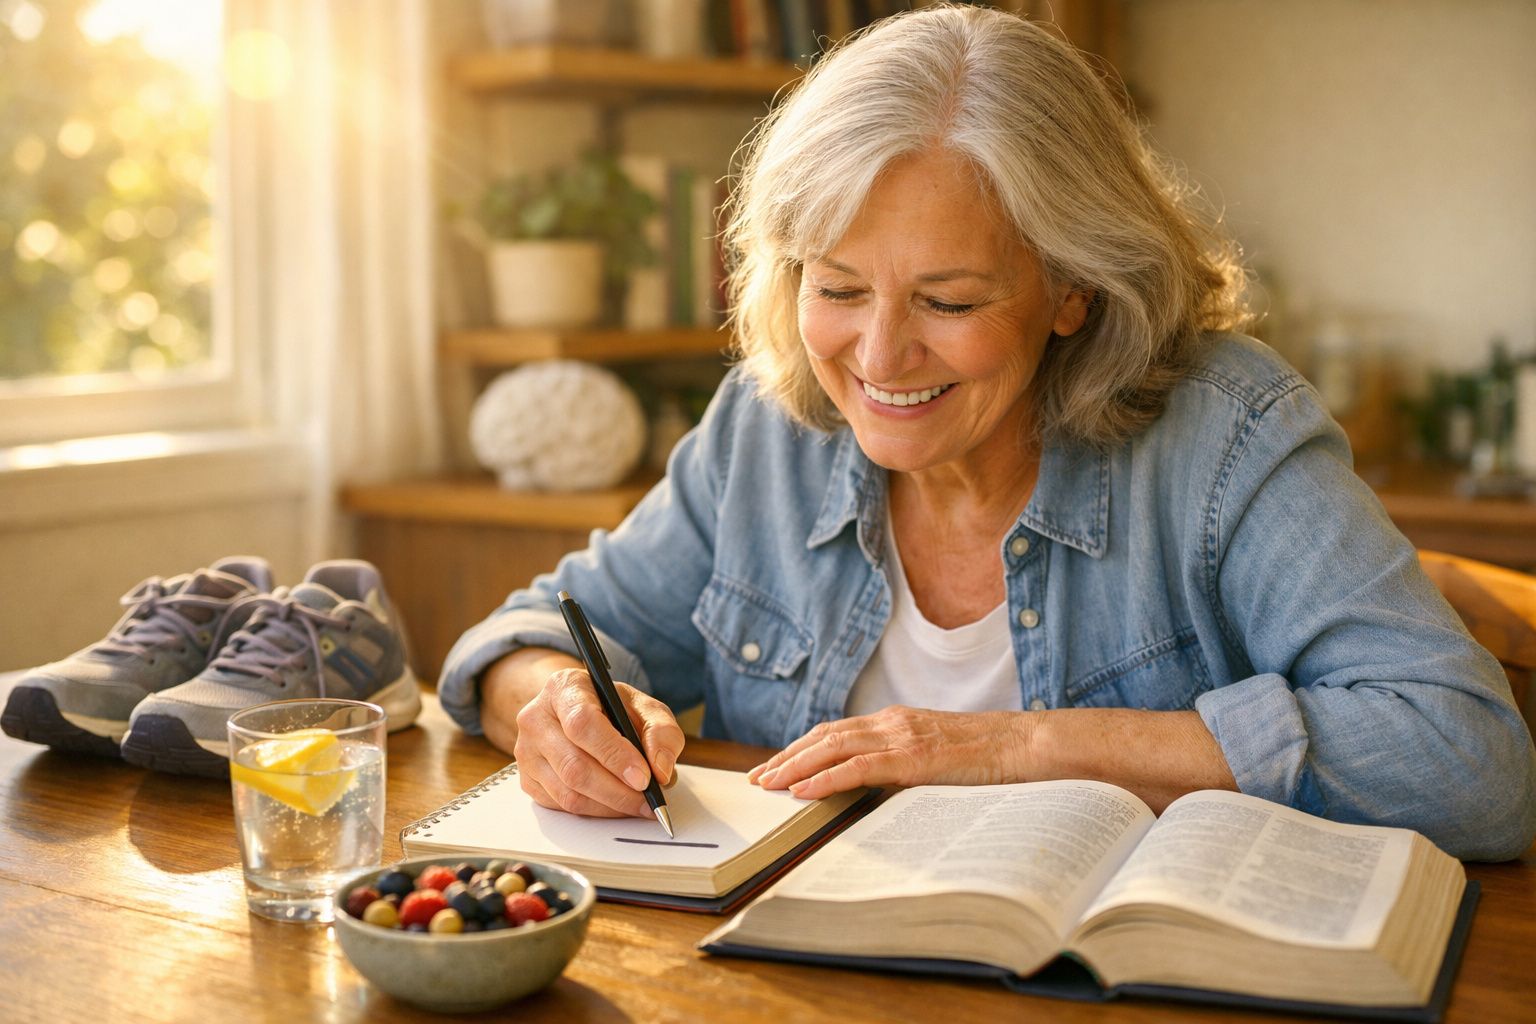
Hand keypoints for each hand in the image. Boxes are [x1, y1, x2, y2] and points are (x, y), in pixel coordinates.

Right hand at [513, 667, 685, 819]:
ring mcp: (526, 752)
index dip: (614, 754)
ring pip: (568, 793)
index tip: (644, 777)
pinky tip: (615, 803)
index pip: (583, 723)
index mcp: (564, 687)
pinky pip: (562, 806)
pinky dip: (595, 811)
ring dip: (609, 806)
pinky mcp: (527, 780)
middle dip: (618, 790)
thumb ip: (661, 732)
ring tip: (638, 804)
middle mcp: (536, 718)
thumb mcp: (643, 707)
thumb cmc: (611, 709)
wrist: (576, 712)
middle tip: (648, 800)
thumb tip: (661, 771)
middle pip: (574, 765)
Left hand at [747, 706, 1033, 798]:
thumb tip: (877, 786)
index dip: (801, 748)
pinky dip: (824, 778)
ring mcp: (901, 737)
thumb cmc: (990, 755)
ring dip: (794, 767)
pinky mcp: (912, 758)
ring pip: (832, 747)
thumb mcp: (938, 755)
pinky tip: (803, 791)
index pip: (835, 731)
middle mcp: (891, 722)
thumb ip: (906, 762)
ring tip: (768, 785)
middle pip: (824, 736)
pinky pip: (858, 767)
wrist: (1026, 744)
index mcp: (896, 721)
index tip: (775, 767)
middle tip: (756, 779)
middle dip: (786, 757)